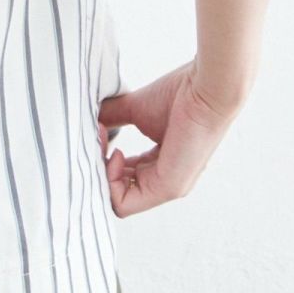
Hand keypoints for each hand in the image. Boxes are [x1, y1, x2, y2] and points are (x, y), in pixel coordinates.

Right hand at [97, 59, 244, 217]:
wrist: (203, 88)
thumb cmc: (179, 95)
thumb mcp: (136, 109)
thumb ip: (113, 117)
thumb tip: (90, 120)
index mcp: (159, 167)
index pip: (122, 178)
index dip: (104, 160)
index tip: (100, 132)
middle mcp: (164, 181)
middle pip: (118, 191)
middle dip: (98, 167)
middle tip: (96, 137)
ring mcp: (168, 188)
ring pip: (118, 201)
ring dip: (101, 173)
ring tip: (103, 141)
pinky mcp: (169, 188)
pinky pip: (124, 204)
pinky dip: (110, 180)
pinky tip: (116, 153)